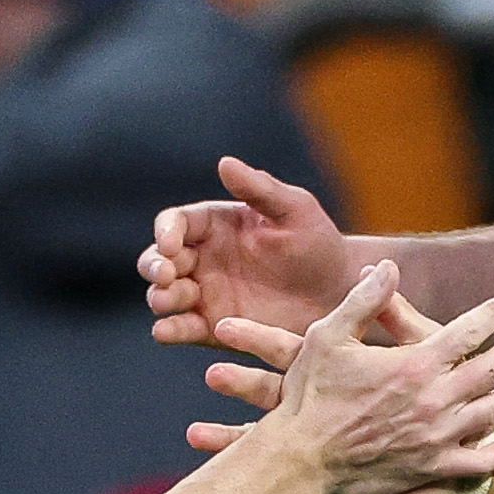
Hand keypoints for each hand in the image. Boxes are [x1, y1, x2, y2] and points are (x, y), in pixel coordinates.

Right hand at [141, 157, 354, 345]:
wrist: (338, 293)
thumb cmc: (317, 243)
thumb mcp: (294, 209)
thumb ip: (259, 188)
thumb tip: (224, 163)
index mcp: (215, 225)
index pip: (175, 222)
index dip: (165, 231)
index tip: (172, 244)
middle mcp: (202, 258)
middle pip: (157, 259)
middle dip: (155, 266)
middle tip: (168, 273)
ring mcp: (205, 294)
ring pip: (163, 294)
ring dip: (160, 296)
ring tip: (173, 298)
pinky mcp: (212, 327)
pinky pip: (181, 328)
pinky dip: (168, 330)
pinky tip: (166, 330)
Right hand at [190, 262, 493, 493]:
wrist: (300, 461)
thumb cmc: (309, 396)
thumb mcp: (328, 337)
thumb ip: (363, 301)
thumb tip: (388, 266)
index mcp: (414, 365)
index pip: (469, 331)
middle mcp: (434, 400)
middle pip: (492, 369)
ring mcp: (437, 438)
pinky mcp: (432, 469)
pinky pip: (479, 460)